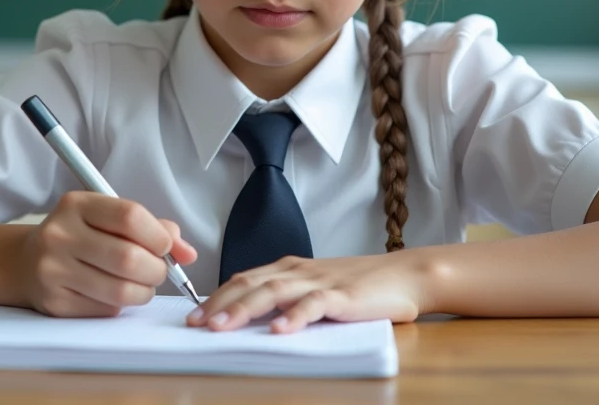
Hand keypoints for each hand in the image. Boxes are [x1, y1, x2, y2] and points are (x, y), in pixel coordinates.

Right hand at [18, 191, 196, 317]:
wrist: (25, 262)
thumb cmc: (79, 236)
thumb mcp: (107, 218)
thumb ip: (151, 227)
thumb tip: (187, 253)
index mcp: (76, 205)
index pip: (130, 216)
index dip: (159, 236)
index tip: (166, 246)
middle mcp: (60, 234)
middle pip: (129, 258)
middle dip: (156, 269)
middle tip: (157, 271)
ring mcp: (53, 270)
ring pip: (121, 290)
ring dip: (144, 291)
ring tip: (141, 284)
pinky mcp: (54, 302)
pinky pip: (106, 309)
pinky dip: (121, 305)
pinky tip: (114, 294)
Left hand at [186, 253, 428, 333]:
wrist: (405, 275)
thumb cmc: (361, 285)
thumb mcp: (316, 288)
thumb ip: (288, 298)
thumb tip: (253, 320)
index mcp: (289, 268)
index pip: (244, 279)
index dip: (217, 296)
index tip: (193, 316)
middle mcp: (298, 271)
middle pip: (250, 283)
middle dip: (219, 303)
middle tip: (195, 324)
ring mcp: (319, 281)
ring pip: (273, 291)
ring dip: (244, 309)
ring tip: (222, 326)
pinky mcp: (342, 295)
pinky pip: (313, 305)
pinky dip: (293, 317)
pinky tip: (278, 330)